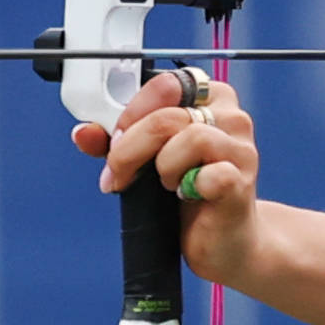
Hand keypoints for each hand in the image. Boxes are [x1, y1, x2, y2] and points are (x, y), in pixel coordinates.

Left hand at [70, 69, 259, 283]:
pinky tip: (187, 195)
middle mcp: (230, 116)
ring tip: (166, 184)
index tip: (114, 140)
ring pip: (189, 136)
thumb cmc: (189, 193)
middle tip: (120, 171)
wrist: (224, 240)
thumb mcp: (146, 160)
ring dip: (163, 166)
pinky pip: (209, 173)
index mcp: (208, 98)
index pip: (164, 84)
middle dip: (131, 145)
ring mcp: (240, 148)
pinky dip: (187, 186)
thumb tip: (83, 133)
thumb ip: (116, 142)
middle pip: (167, 113)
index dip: (131, 112)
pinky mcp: (240, 181)